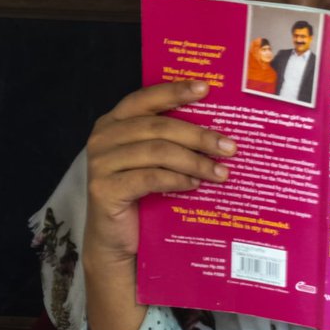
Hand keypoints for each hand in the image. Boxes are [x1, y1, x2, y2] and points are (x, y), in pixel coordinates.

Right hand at [84, 80, 236, 264]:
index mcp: (114, 122)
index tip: (206, 88)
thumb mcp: (154, 161)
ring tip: (220, 172)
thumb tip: (218, 130)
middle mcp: (103, 137)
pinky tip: (195, 184)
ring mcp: (100, 163)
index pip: (146, 98)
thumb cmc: (141, 196)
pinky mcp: (104, 188)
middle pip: (159, 127)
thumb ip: (171, 141)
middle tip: (229, 147)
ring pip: (158, 152)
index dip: (175, 91)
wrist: (116, 241)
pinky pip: (150, 177)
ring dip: (195, 161)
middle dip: (199, 135)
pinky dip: (177, 179)